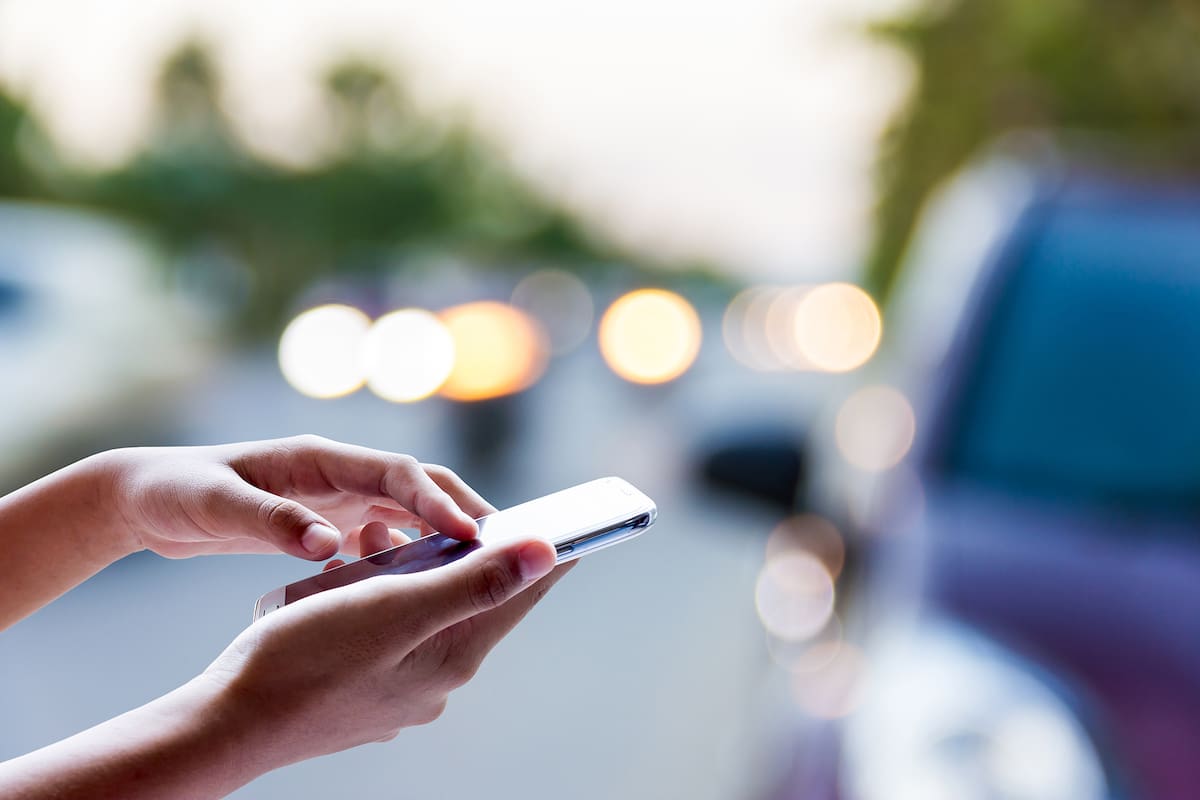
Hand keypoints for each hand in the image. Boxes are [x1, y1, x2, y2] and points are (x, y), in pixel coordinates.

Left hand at [108, 435, 486, 560]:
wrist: (146, 498)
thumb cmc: (176, 491)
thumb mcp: (215, 506)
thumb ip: (272, 522)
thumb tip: (328, 544)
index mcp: (320, 460)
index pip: (399, 473)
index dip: (439, 501)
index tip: (472, 533)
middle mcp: (337, 473)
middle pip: (418, 487)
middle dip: (462, 512)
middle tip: (502, 547)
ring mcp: (334, 496)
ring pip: (406, 513)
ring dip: (439, 536)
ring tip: (471, 570)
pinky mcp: (326, 521)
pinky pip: (381, 536)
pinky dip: (402, 556)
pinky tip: (407, 586)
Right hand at [201, 534, 572, 771]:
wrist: (228, 722)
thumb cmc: (304, 659)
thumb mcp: (395, 608)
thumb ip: (473, 583)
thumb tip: (545, 554)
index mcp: (453, 656)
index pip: (519, 594)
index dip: (543, 552)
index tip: (570, 519)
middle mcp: (436, 679)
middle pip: (474, 601)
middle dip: (466, 552)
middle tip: (453, 514)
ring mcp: (400, 690)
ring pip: (426, 612)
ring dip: (415, 570)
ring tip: (380, 542)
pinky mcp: (367, 689)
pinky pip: (391, 631)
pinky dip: (382, 596)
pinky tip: (352, 579)